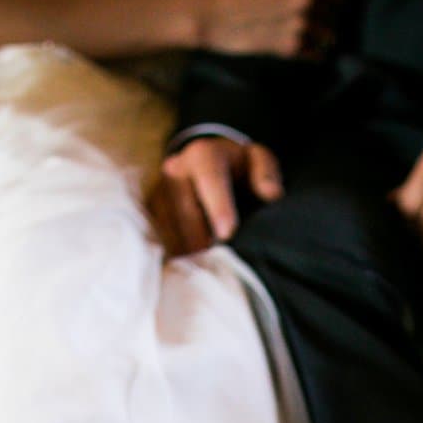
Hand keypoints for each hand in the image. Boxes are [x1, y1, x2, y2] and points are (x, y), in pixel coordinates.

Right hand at [148, 135, 283, 255]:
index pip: (209, 177)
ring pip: (167, 224)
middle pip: (183, 208)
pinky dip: (172, 252)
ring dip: (185, 248)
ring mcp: (159, 190)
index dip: (218, 206)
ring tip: (204, 268)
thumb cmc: (239, 168)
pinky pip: (156, 235)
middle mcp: (175, 169)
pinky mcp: (150, 210)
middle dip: (200, 236)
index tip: (228, 233)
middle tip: (218, 261)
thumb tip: (272, 193)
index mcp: (203, 154)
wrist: (208, 163)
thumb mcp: (258, 161)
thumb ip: (267, 173)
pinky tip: (187, 268)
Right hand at [195, 0, 336, 58]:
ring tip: (306, 39)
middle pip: (334, 16)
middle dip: (325, 21)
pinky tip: (299, 50)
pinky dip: (310, 55)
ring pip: (328, 37)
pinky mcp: (291, 46)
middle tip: (311, 25)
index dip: (336, 1)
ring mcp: (301, 23)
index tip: (335, 7)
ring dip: (320, 39)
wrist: (214, 14)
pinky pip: (314, 55)